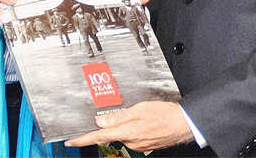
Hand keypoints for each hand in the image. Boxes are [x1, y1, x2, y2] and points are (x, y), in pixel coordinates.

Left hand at [64, 101, 192, 151]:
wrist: (184, 124)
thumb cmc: (165, 114)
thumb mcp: (139, 109)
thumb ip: (118, 116)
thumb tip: (100, 121)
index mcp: (127, 132)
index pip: (99, 137)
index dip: (83, 139)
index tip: (71, 141)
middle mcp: (131, 142)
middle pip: (112, 133)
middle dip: (113, 124)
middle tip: (124, 113)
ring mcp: (138, 145)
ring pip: (123, 134)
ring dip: (126, 125)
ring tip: (141, 114)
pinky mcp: (145, 145)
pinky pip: (133, 136)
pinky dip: (134, 128)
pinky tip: (145, 121)